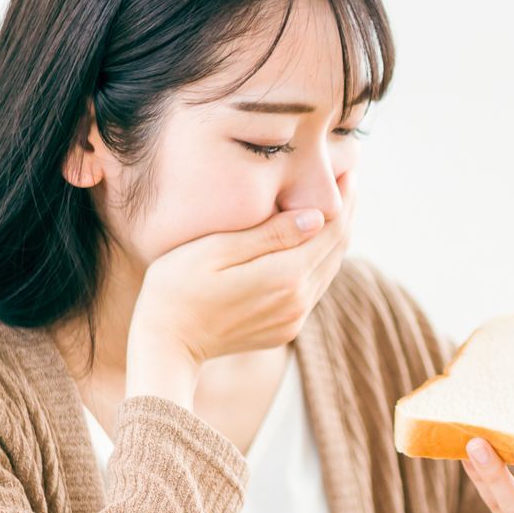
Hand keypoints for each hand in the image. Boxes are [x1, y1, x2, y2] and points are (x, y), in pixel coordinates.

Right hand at [127, 170, 358, 386]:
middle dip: (345, 211)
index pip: (331, 228)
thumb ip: (269, 235)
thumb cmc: (177, 287)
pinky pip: (315, 287)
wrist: (166, 344)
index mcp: (285, 276)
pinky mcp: (286, 328)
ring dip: (336, 236)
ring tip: (336, 203)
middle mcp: (298, 301)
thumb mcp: (216, 250)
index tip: (346, 167)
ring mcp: (294, 319)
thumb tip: (316, 217)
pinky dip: (321, 260)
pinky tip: (313, 240)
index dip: (343, 196)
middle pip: (337, 248)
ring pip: (329, 269)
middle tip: (347, 178)